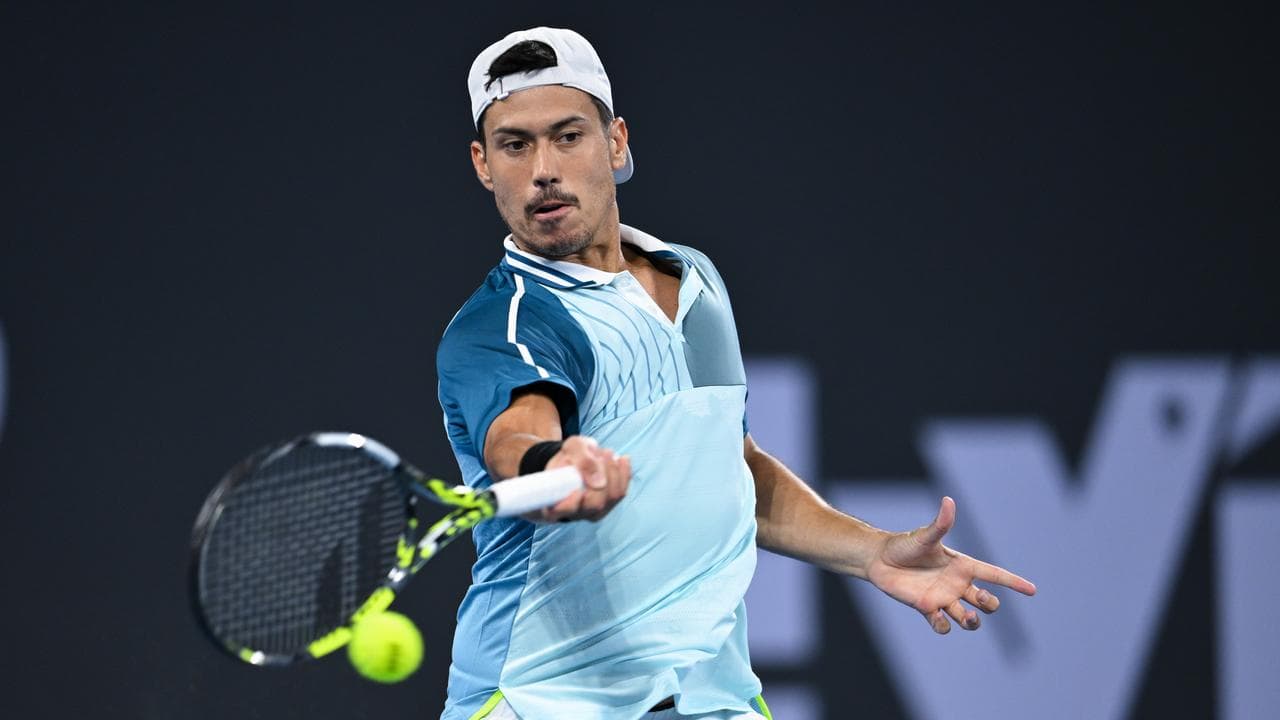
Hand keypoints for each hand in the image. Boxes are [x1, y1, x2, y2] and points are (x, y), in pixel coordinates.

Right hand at [524, 436, 629, 522]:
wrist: (575, 460)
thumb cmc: (568, 456)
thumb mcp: (571, 448)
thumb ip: (582, 461)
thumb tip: (599, 482)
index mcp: (554, 503)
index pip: (561, 512)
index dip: (571, 504)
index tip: (578, 490)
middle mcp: (574, 513)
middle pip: (595, 504)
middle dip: (603, 475)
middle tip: (601, 454)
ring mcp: (593, 512)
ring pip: (612, 497)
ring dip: (614, 471)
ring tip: (606, 453)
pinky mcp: (608, 505)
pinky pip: (622, 492)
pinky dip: (624, 473)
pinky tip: (623, 459)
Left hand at [867, 496, 1035, 633]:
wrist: (879, 559)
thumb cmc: (904, 544)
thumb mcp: (924, 536)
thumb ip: (940, 523)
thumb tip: (948, 501)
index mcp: (962, 565)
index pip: (994, 575)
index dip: (1013, 583)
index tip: (1032, 590)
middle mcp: (956, 584)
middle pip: (986, 601)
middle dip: (989, 604)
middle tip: (978, 598)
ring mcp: (943, 598)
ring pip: (968, 618)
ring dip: (972, 622)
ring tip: (967, 617)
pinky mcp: (927, 609)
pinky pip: (943, 625)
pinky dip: (944, 626)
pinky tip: (937, 617)